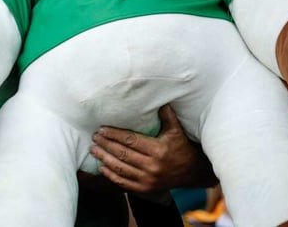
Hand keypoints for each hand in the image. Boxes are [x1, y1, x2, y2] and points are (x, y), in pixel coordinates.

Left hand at [90, 105, 216, 192]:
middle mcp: (152, 166)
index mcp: (158, 150)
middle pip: (122, 154)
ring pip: (120, 168)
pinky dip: (111, 175)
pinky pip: (125, 183)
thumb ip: (167, 115)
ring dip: (104, 159)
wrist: (193, 172)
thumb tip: (159, 98)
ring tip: (94, 150)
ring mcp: (148, 179)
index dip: (114, 134)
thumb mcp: (177, 130)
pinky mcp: (146, 189)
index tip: (101, 129)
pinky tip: (102, 167)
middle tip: (94, 137)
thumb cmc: (182, 147)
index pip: (130, 140)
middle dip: (106, 145)